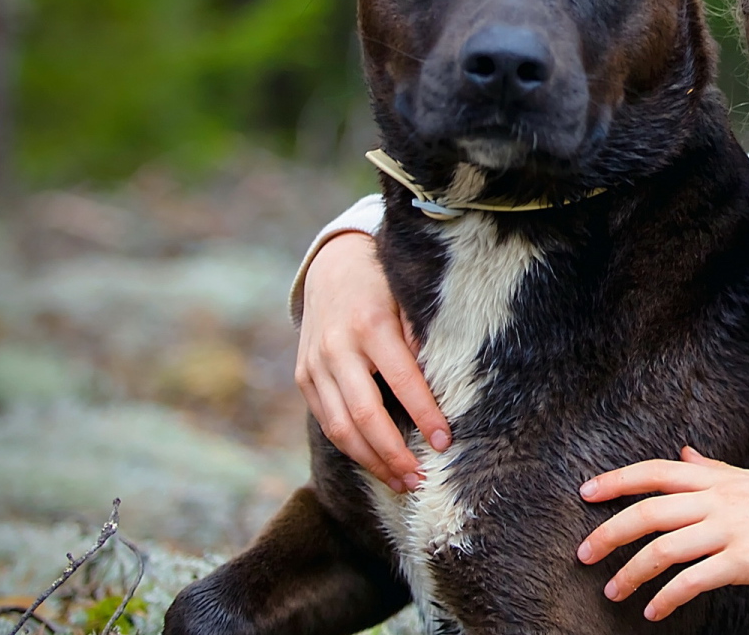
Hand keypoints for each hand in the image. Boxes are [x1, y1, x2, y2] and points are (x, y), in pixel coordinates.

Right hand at [293, 230, 449, 491]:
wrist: (332, 266)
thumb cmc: (384, 284)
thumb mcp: (408, 298)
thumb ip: (423, 337)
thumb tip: (444, 384)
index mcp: (370, 325)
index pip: (402, 380)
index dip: (424, 414)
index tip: (445, 442)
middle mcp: (337, 348)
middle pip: (363, 414)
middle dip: (392, 454)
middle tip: (420, 480)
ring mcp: (314, 365)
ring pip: (339, 427)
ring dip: (371, 461)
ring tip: (401, 483)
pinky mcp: (303, 377)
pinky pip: (325, 421)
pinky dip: (350, 447)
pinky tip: (375, 463)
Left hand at [576, 447, 748, 620]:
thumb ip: (716, 471)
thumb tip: (684, 452)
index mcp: (723, 480)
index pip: (658, 472)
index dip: (618, 479)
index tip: (586, 492)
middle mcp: (723, 500)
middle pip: (649, 511)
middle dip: (609, 533)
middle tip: (583, 555)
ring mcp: (734, 530)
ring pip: (663, 548)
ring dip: (631, 573)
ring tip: (615, 593)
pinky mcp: (747, 562)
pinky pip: (693, 580)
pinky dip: (666, 597)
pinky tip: (654, 611)